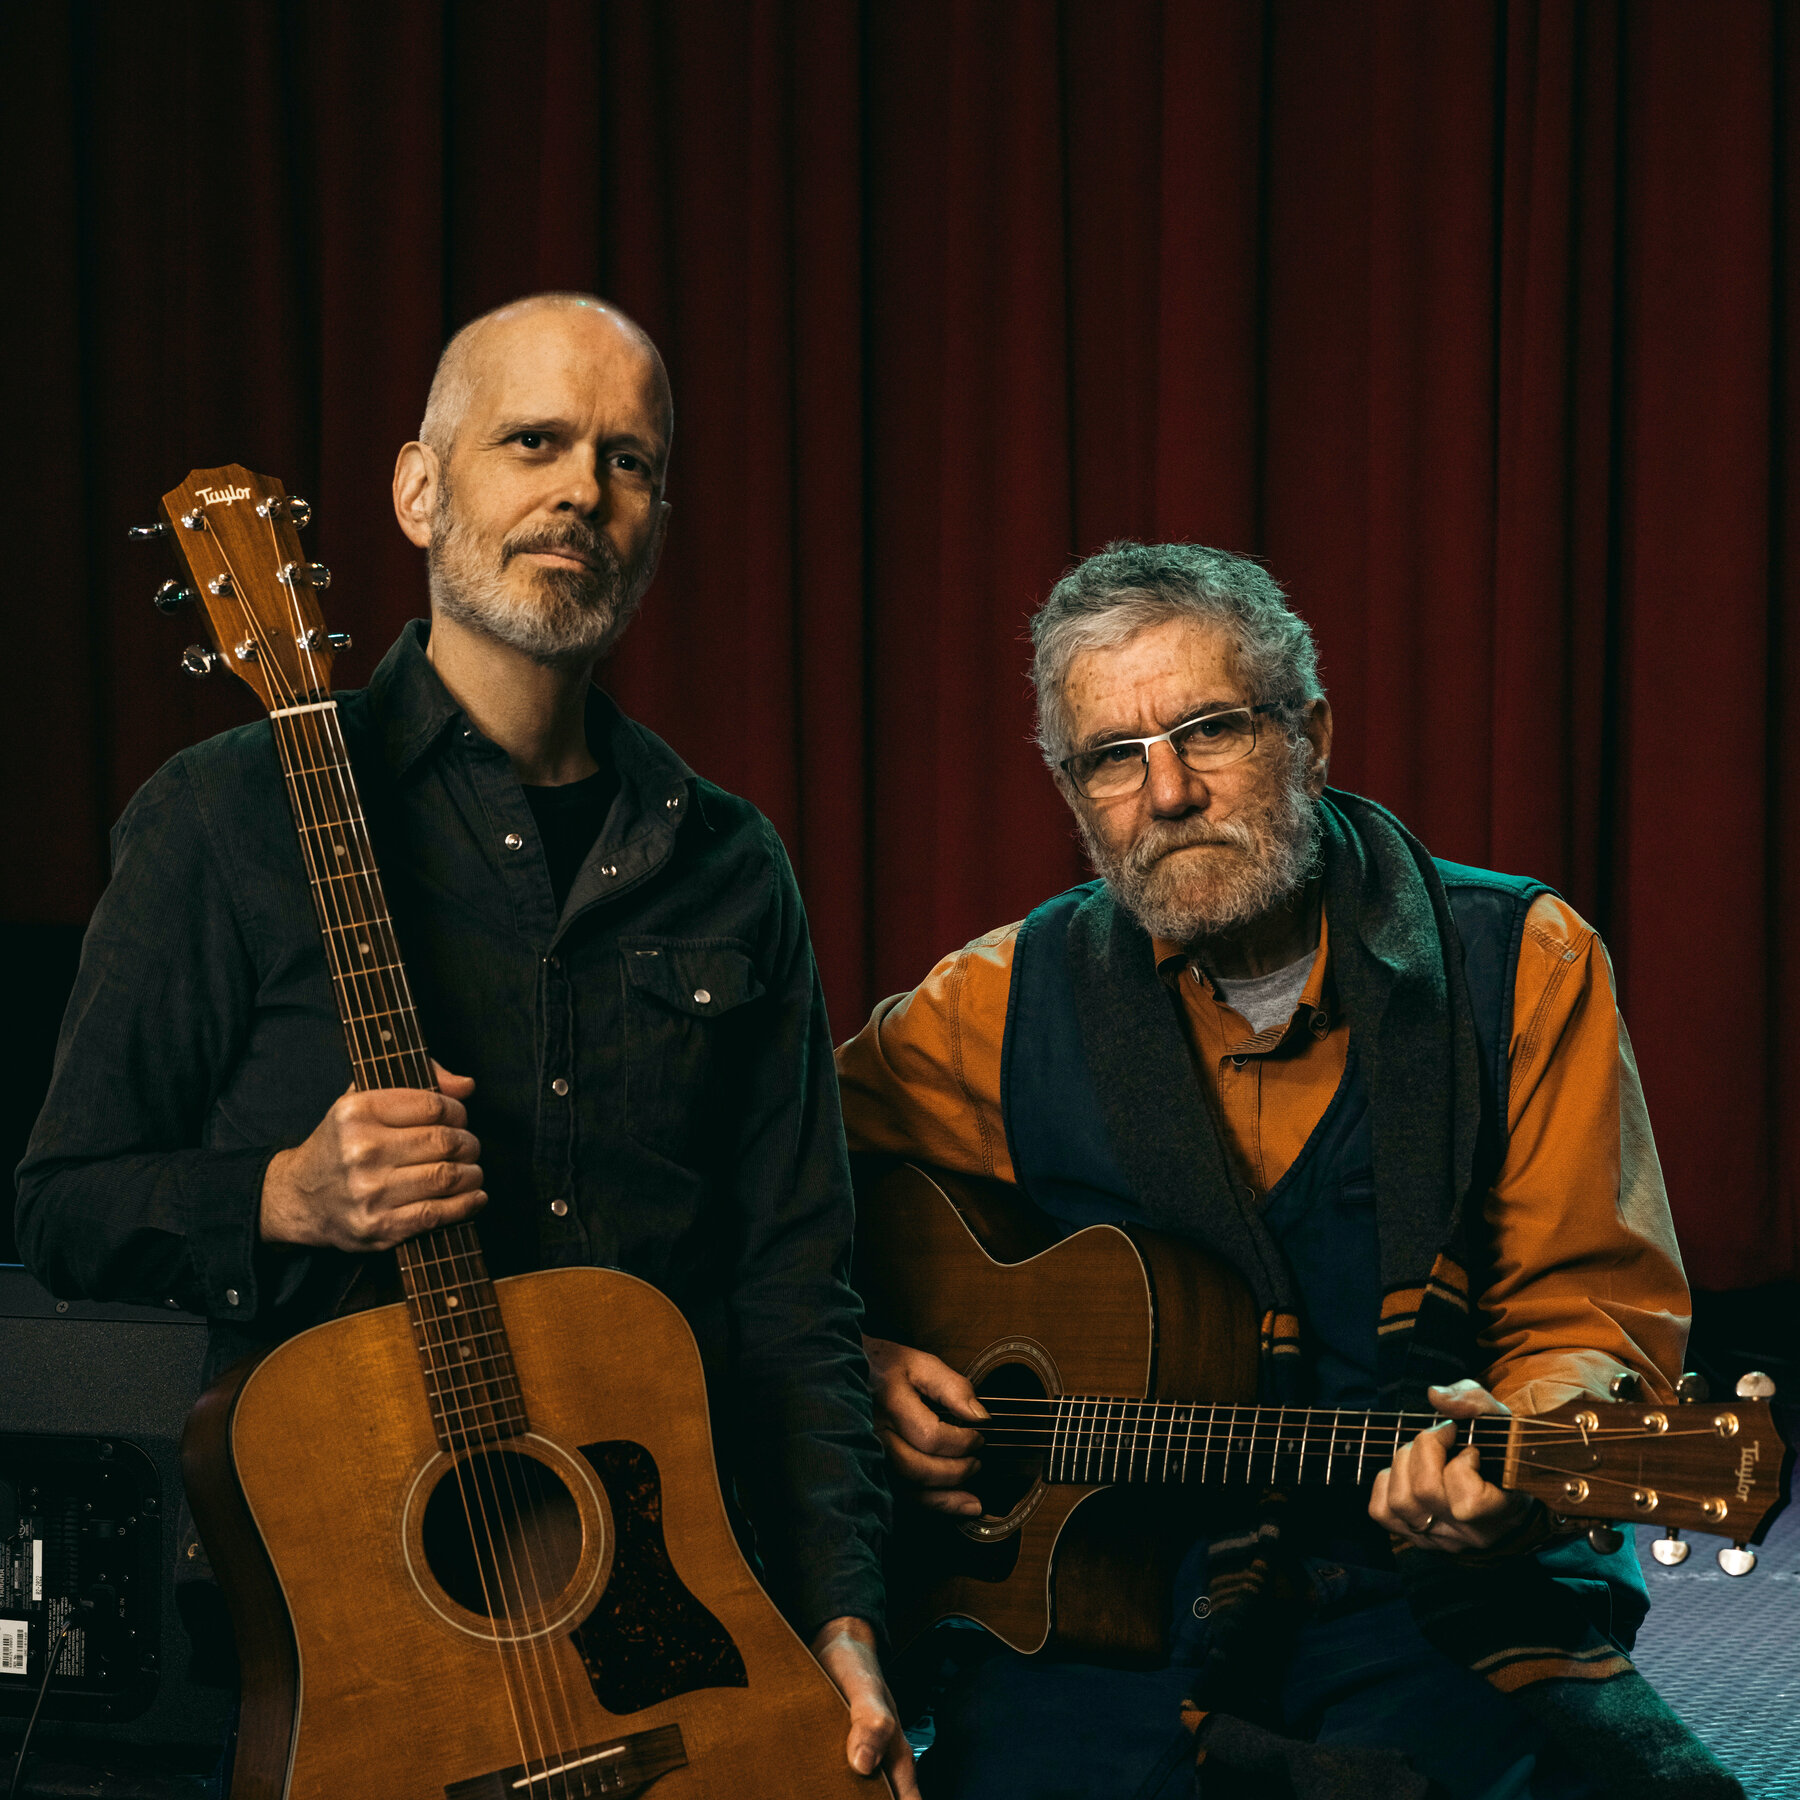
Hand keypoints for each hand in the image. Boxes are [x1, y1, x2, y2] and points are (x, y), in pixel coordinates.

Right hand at [260, 1061, 485, 1250]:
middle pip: (445, 1142)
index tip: (460, 1120)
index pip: (434, 1107)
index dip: (459, 1113)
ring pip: (447, 1176)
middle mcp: (362, 1150)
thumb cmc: (342, 1143)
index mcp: (358, 1112)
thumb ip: (419, 1083)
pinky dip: (466, 1205)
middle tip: (469, 1147)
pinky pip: (437, 1214)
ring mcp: (370, 1191)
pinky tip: (473, 1197)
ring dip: (472, 1174)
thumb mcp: (364, 1099)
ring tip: (471, 1171)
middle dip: (468, 1144)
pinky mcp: (378, 1226)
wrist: (300, 1198)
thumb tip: (466, 1085)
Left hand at [809, 1616, 918, 1796]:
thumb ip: (871, 1721)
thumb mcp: (864, 1689)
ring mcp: (858, 1770)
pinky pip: (835, 1790)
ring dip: (838, 1798)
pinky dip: (826, 1793)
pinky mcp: (835, 1765)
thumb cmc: (855, 1665)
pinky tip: (805, 1792)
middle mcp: (880, 1771)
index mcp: (897, 1761)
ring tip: (810, 1797)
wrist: (833, 1645)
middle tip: (831, 1799)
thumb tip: (863, 1765)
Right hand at [864, 1335, 987, 1516]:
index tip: (979, 1436)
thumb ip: (953, 1386)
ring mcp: (867, 1455)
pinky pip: (899, 1496)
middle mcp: (873, 1433)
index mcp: (889, 1402)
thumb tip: (980, 1417)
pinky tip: (954, 1503)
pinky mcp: (870, 1468)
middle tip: (977, 1461)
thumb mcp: (920, 1364)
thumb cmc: (884, 1367)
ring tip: (971, 1487)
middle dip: (956, 1471)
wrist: (841, 1373)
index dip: (962, 1442)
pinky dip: (930, 1504)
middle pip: (918, 1469)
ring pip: (908, 1489)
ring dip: (946, 1495)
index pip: (930, 1436)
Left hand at [1369, 1379, 1531, 1551]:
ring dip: (1404, 1462)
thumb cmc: (1499, 1452)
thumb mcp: (1498, 1421)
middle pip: (1425, 1491)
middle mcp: (1468, 1532)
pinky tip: (1407, 1472)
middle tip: (1440, 1436)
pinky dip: (1386, 1482)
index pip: (1467, 1502)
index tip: (1470, 1447)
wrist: (1501, 1489)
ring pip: (1400, 1500)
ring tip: (1422, 1452)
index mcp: (1500, 1511)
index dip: (1462, 1464)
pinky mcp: (1413, 1534)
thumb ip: (1473, 1402)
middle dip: (1425, 1448)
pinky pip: (1381, 1510)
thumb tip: (1435, 1396)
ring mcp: (1439, 1537)